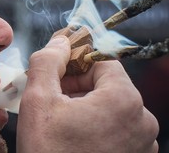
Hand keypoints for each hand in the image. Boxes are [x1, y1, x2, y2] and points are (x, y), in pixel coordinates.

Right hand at [17, 36, 158, 152]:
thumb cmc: (48, 152)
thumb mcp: (39, 99)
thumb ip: (48, 61)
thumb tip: (60, 41)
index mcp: (124, 100)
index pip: (102, 62)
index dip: (76, 64)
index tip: (58, 73)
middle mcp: (142, 121)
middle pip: (107, 85)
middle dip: (78, 86)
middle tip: (53, 96)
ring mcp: (141, 144)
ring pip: (110, 106)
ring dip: (85, 105)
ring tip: (60, 118)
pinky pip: (116, 127)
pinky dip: (95, 124)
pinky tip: (74, 134)